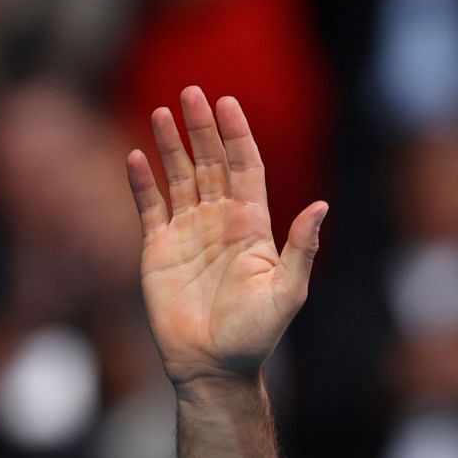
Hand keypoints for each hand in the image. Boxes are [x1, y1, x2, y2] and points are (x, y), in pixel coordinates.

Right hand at [126, 87, 326, 387]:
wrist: (214, 365)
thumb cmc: (256, 334)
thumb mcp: (288, 292)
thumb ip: (301, 248)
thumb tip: (321, 206)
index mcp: (252, 227)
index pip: (245, 169)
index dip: (238, 135)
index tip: (229, 103)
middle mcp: (220, 222)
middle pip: (212, 163)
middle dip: (203, 128)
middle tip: (193, 92)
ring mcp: (188, 233)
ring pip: (180, 177)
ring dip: (171, 145)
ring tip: (163, 111)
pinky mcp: (158, 249)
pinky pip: (149, 207)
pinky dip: (142, 182)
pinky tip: (136, 156)